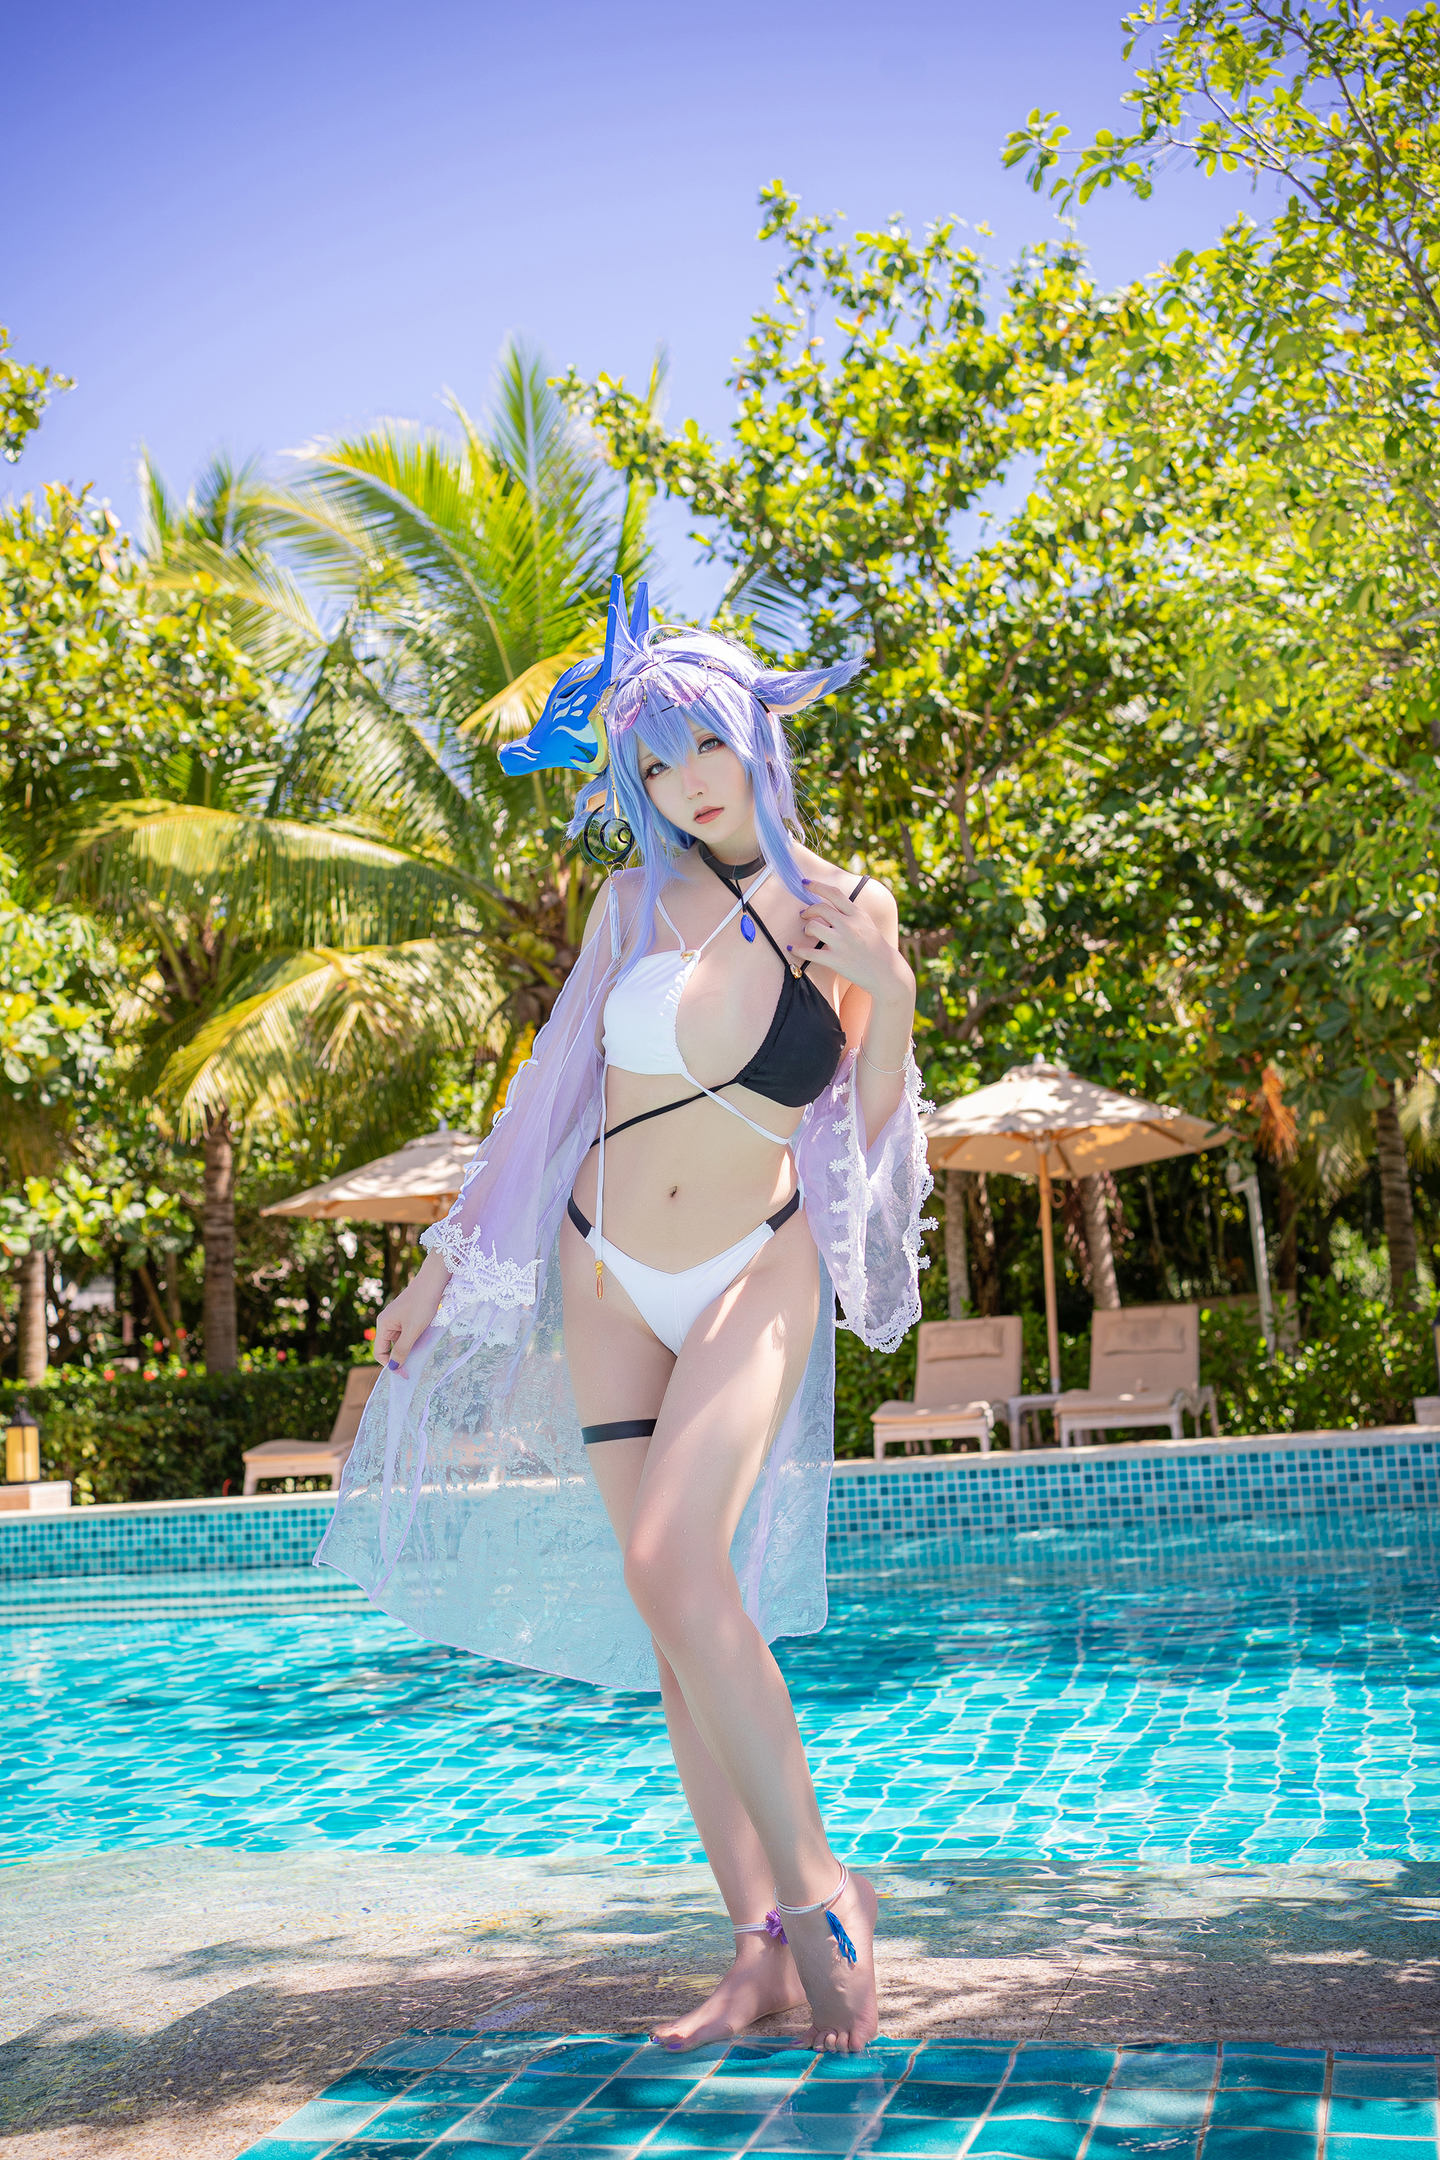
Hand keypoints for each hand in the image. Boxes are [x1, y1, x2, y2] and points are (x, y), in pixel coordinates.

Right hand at [374, 1250, 449, 1372]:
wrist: (434, 1281)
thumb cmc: (422, 1304)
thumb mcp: (412, 1330)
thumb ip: (402, 1350)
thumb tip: (392, 1368)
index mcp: (383, 1325)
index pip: (380, 1353)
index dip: (390, 1365)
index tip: (406, 1374)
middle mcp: (387, 1322)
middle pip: (389, 1348)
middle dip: (400, 1358)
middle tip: (415, 1367)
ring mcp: (397, 1319)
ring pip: (399, 1341)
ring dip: (409, 1349)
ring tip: (421, 1353)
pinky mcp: (407, 1316)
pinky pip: (406, 1334)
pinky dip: (414, 1340)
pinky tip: (424, 1342)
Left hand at [788, 880, 912, 1005]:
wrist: (887, 970)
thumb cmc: (875, 946)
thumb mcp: (867, 923)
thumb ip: (850, 912)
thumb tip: (830, 903)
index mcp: (857, 914)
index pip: (834, 893)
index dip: (817, 886)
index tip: (805, 883)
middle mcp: (850, 926)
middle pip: (820, 908)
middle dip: (808, 910)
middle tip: (804, 914)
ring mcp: (842, 943)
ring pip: (813, 927)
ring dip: (807, 928)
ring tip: (807, 932)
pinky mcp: (836, 960)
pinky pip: (810, 952)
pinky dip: (798, 949)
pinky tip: (792, 948)